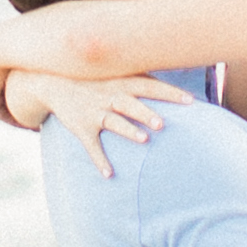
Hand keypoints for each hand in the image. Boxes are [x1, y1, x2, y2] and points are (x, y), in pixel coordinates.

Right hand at [32, 70, 183, 176]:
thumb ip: (143, 78)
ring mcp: (95, 111)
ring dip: (128, 131)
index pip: (150, 85)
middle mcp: (109, 96)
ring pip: (113, 122)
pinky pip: (91, 145)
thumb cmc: (96, 80)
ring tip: (144, 139)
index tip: (190, 101)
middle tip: (162, 123)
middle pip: (131, 104)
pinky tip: (109, 174)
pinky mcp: (81, 127)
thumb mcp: (117, 73)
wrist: (56, 82)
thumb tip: (176, 81)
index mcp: (122, 82)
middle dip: (146, 113)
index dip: (170, 93)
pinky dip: (99, 160)